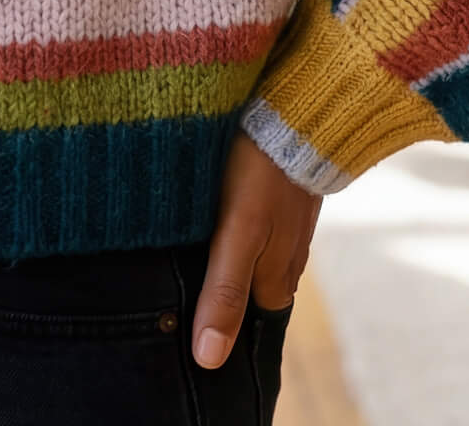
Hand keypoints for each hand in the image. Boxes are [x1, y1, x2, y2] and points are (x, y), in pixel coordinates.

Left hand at [192, 133, 321, 369]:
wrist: (297, 109)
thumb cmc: (263, 172)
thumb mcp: (240, 234)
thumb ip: (225, 293)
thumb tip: (209, 360)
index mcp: (278, 281)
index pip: (240, 319)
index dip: (210, 320)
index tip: (177, 318)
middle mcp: (286, 260)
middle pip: (242, 287)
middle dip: (212, 285)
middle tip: (170, 277)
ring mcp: (284, 227)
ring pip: (245, 253)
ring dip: (219, 251)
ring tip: (181, 245)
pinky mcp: (277, 195)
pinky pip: (249, 222)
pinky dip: (228, 222)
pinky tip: (204, 212)